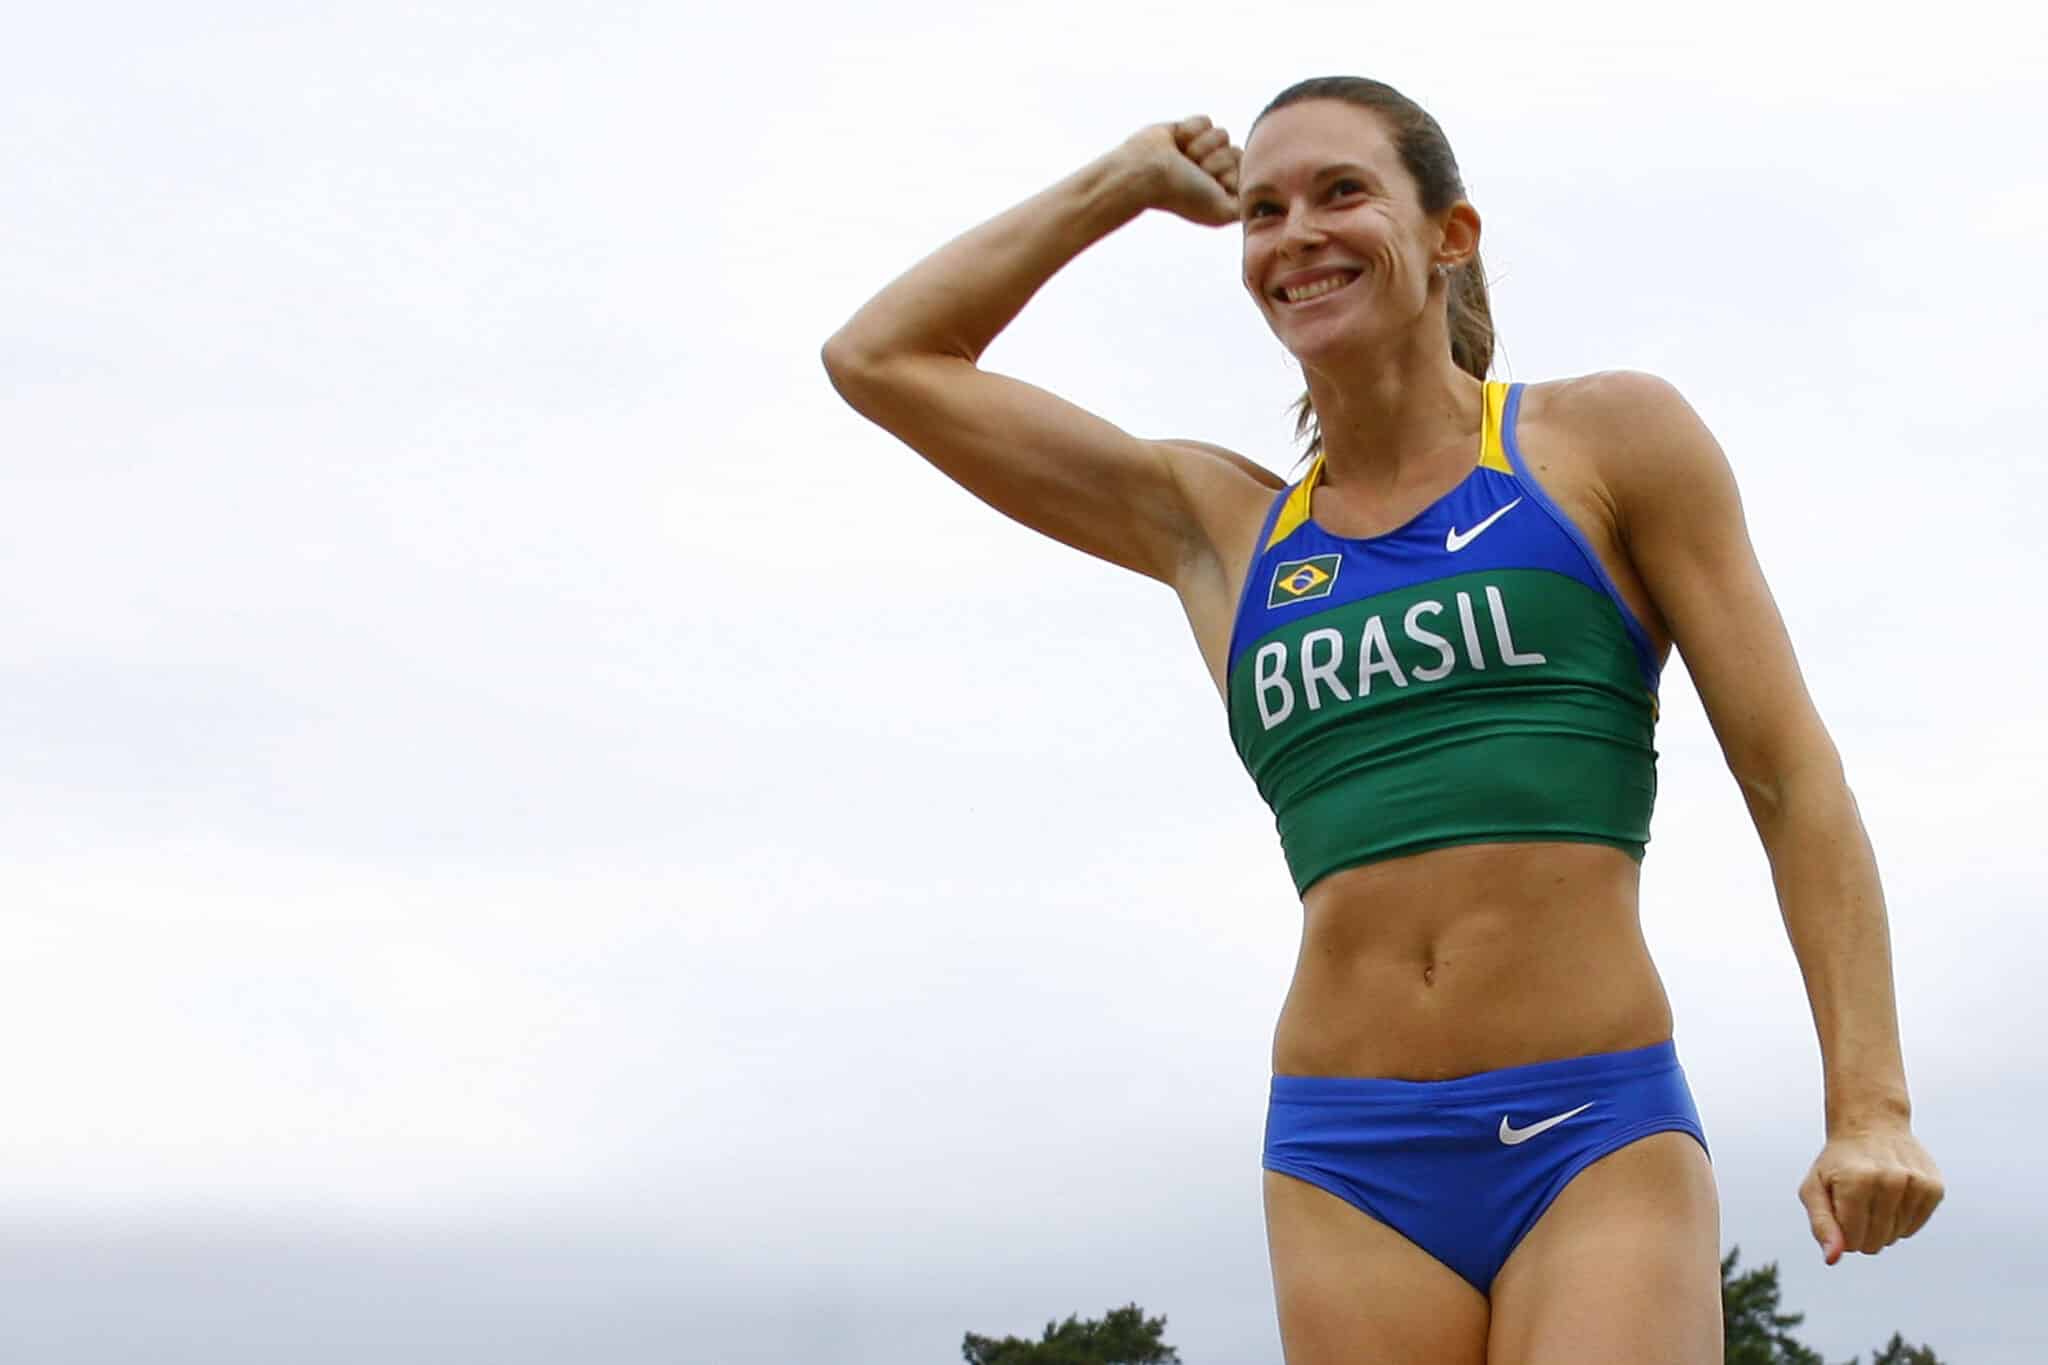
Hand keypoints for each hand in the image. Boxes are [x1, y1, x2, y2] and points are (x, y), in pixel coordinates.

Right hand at [1119, 116, 1239, 226]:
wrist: (1146, 172)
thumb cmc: (1182, 194)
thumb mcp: (1222, 211)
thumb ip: (1247, 207)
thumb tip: (1257, 192)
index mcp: (1223, 192)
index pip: (1248, 170)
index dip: (1230, 175)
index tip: (1209, 186)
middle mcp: (1213, 172)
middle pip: (1237, 151)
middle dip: (1215, 161)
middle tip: (1193, 172)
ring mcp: (1201, 151)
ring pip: (1223, 134)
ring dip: (1202, 146)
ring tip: (1183, 158)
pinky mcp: (1189, 132)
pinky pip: (1206, 121)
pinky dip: (1191, 131)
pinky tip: (1176, 143)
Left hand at [1797, 1125, 1944, 1262]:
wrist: (1871, 1125)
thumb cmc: (1837, 1163)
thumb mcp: (1814, 1188)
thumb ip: (1821, 1225)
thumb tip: (1833, 1259)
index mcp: (1856, 1182)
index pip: (1852, 1242)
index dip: (1842, 1233)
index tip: (1839, 1209)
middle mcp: (1890, 1181)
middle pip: (1876, 1242)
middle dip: (1862, 1231)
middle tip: (1855, 1201)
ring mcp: (1916, 1183)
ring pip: (1896, 1236)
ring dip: (1882, 1225)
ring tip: (1873, 1195)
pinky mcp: (1934, 1187)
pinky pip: (1914, 1227)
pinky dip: (1901, 1219)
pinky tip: (1892, 1196)